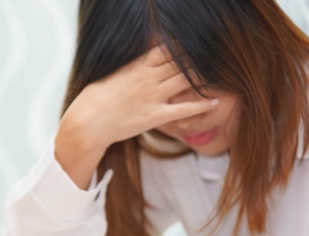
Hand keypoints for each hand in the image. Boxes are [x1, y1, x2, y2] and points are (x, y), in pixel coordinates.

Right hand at [55, 45, 217, 187]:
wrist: (87, 122)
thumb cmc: (95, 99)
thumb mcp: (112, 74)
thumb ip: (131, 67)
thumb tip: (139, 61)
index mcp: (137, 65)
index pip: (167, 48)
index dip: (184, 44)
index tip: (198, 40)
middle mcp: (148, 78)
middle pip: (181, 61)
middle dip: (199, 56)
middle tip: (217, 53)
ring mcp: (152, 97)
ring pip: (186, 80)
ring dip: (205, 75)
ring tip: (221, 72)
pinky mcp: (154, 116)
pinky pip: (183, 109)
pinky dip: (201, 104)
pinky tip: (214, 101)